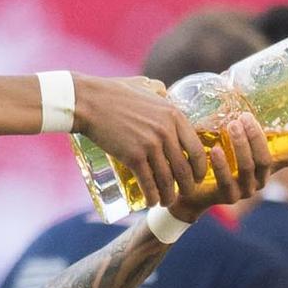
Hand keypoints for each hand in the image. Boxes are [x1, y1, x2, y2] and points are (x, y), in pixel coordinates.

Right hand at [72, 74, 208, 207]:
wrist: (87, 101)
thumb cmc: (113, 93)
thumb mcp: (144, 85)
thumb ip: (158, 90)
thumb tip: (164, 91)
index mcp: (174, 116)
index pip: (196, 150)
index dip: (200, 169)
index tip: (198, 177)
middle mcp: (166, 131)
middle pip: (184, 169)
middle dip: (188, 187)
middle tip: (184, 193)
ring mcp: (151, 145)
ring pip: (167, 180)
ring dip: (169, 196)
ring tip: (166, 202)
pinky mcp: (134, 156)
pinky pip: (149, 183)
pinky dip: (152, 196)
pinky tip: (152, 202)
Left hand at [168, 112, 287, 221]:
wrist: (191, 189)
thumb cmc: (212, 158)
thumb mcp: (227, 140)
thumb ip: (234, 122)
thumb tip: (227, 81)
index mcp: (266, 166)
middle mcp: (261, 179)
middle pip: (266, 159)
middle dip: (256, 137)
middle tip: (243, 117)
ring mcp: (246, 190)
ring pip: (249, 168)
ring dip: (241, 146)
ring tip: (230, 126)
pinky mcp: (228, 198)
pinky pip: (228, 181)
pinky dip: (222, 165)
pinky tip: (217, 150)